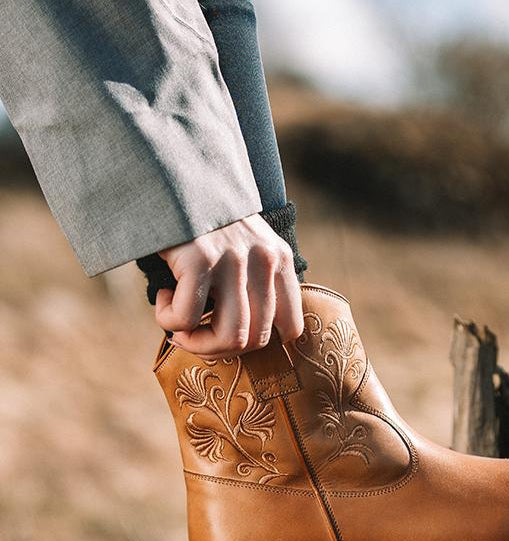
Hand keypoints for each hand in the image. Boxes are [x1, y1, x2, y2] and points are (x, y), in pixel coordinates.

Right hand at [153, 214, 303, 358]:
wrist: (172, 171)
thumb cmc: (204, 221)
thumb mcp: (246, 245)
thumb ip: (255, 282)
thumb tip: (244, 339)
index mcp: (281, 260)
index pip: (291, 328)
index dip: (256, 342)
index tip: (226, 331)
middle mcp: (265, 261)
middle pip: (256, 341)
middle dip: (219, 348)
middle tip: (193, 334)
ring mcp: (234, 260)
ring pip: (229, 338)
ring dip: (196, 342)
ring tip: (178, 323)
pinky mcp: (199, 258)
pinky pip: (186, 319)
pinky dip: (168, 320)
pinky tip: (164, 297)